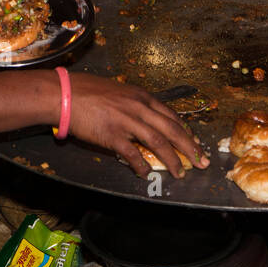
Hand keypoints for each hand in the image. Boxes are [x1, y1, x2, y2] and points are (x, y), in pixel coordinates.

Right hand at [65, 73, 210, 177]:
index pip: (171, 116)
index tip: (195, 143)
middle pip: (172, 129)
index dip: (186, 131)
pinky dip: (141, 165)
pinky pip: (132, 153)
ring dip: (172, 159)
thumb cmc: (88, 92)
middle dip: (190, 147)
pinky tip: (145, 174)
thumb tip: (145, 122)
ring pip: (158, 142)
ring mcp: (126, 120)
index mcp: (142, 97)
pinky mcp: (112, 134)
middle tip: (202, 161)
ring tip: (180, 173)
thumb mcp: (119, 93)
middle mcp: (139, 107)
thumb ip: (134, 106)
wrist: (64, 93)